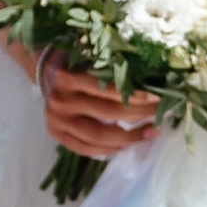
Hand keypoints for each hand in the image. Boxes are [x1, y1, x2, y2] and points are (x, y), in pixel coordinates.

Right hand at [16, 38, 159, 167]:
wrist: (46, 73)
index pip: (107, 89)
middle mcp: (60, 100)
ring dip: (129, 138)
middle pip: (107, 114)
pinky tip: (128, 144)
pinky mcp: (57, 134)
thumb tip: (151, 79)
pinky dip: (110, 149)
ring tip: (151, 133)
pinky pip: (87, 148)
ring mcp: (56, 120)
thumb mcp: (88, 57)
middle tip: (160, 114)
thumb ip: (110, 66)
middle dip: (139, 116)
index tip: (158, 98)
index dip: (135, 95)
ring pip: (99, 136)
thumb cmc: (75, 62)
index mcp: (68, 76)